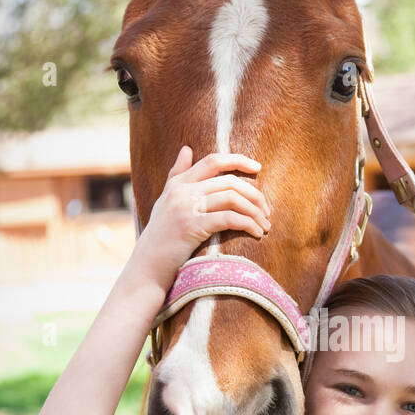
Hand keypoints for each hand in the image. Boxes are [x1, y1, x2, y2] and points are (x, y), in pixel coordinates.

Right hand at [135, 146, 271, 278]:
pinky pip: (229, 218)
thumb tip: (186, 148)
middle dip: (255, 195)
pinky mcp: (193, 227)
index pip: (213, 161)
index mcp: (178, 183)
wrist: (147, 266)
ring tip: (265, 225)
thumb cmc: (161, 237)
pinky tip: (256, 233)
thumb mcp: (165, 201)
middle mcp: (182, 191)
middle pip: (229, 182)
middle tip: (267, 210)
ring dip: (255, 212)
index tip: (257, 168)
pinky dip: (248, 224)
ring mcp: (186, 208)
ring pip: (233, 198)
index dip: (238, 160)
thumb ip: (177, 174)